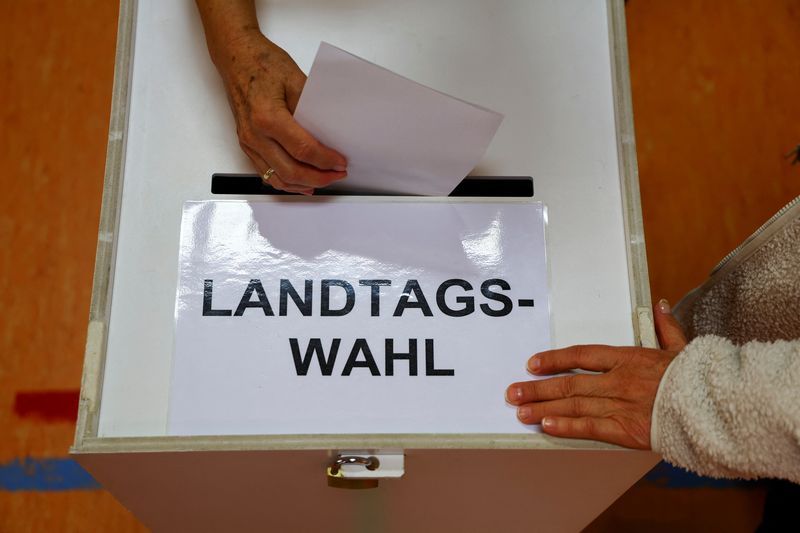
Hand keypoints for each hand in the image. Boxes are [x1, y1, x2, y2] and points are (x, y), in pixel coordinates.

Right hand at [213, 32, 347, 193]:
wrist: (236, 56)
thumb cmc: (261, 63)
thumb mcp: (294, 78)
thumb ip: (312, 108)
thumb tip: (331, 131)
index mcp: (267, 117)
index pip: (303, 150)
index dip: (325, 160)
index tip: (341, 163)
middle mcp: (255, 134)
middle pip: (291, 171)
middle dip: (319, 178)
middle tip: (338, 174)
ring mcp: (249, 142)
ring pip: (278, 179)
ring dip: (304, 184)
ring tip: (324, 180)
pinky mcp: (247, 144)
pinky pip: (266, 174)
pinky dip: (286, 182)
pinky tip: (302, 183)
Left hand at [505, 299, 687, 448]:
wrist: (719, 406)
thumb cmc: (700, 378)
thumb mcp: (683, 348)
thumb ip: (666, 328)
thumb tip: (660, 305)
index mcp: (629, 358)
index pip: (582, 355)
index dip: (554, 359)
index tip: (533, 364)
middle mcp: (618, 380)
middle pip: (569, 383)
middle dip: (537, 388)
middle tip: (512, 392)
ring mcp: (621, 404)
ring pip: (574, 405)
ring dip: (543, 407)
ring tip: (520, 410)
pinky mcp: (627, 429)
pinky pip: (590, 427)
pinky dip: (566, 426)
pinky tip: (545, 425)